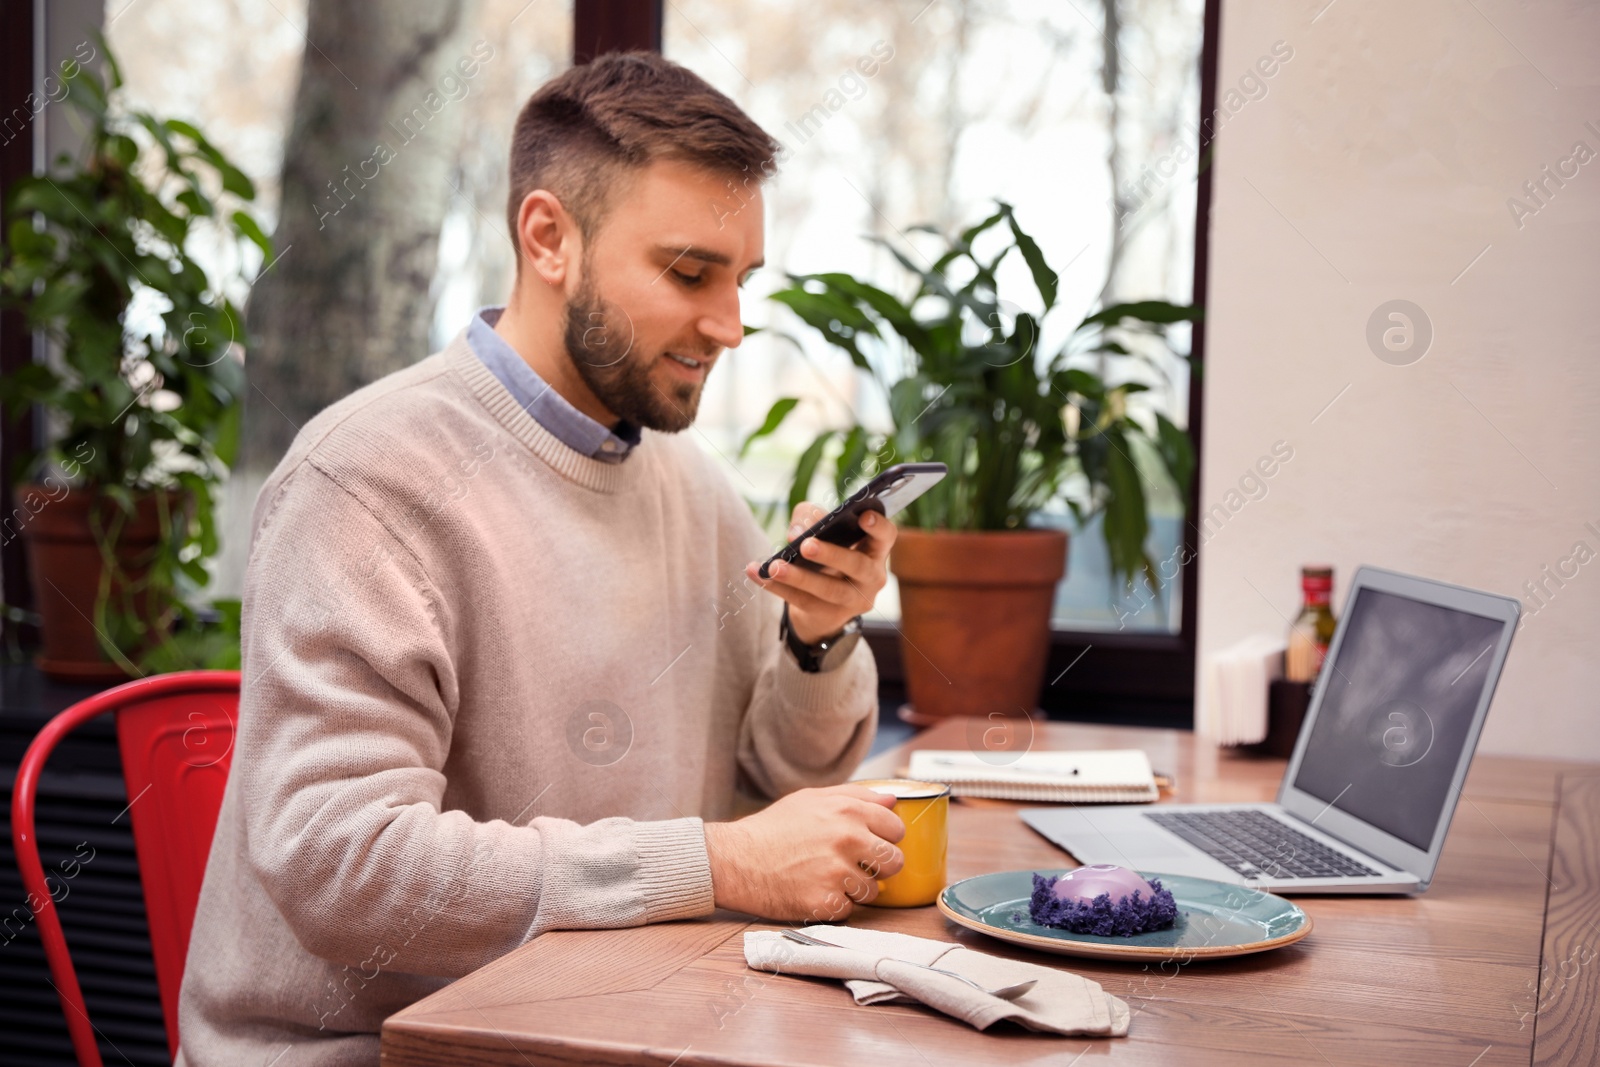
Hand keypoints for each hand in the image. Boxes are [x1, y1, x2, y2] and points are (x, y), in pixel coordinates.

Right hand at [703, 785, 905, 920]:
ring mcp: (837, 872)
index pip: (896, 829)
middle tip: (852, 865)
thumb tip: (892, 800)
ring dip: (853, 888)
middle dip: (877, 866)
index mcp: (847, 811)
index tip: (869, 843)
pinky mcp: (825, 902)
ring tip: (824, 878)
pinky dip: (834, 905)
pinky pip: (848, 910)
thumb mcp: (810, 799)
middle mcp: (847, 839)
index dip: (884, 838)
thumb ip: (855, 795)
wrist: (735, 860)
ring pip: (872, 890)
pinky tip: (813, 892)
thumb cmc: (772, 828)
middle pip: (894, 862)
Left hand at [744, 501, 897, 643]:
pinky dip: (777, 587)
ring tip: (775, 565)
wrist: (824, 602)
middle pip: (857, 566)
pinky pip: (802, 601)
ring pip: (828, 589)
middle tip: (806, 544)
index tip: (863, 516)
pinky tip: (758, 573)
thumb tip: (796, 532)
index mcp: (875, 550)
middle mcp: (872, 577)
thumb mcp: (823, 530)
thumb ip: (811, 518)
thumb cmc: (828, 553)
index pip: (886, 536)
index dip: (878, 527)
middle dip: (831, 554)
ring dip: (798, 577)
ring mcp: (853, 600)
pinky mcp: (830, 615)